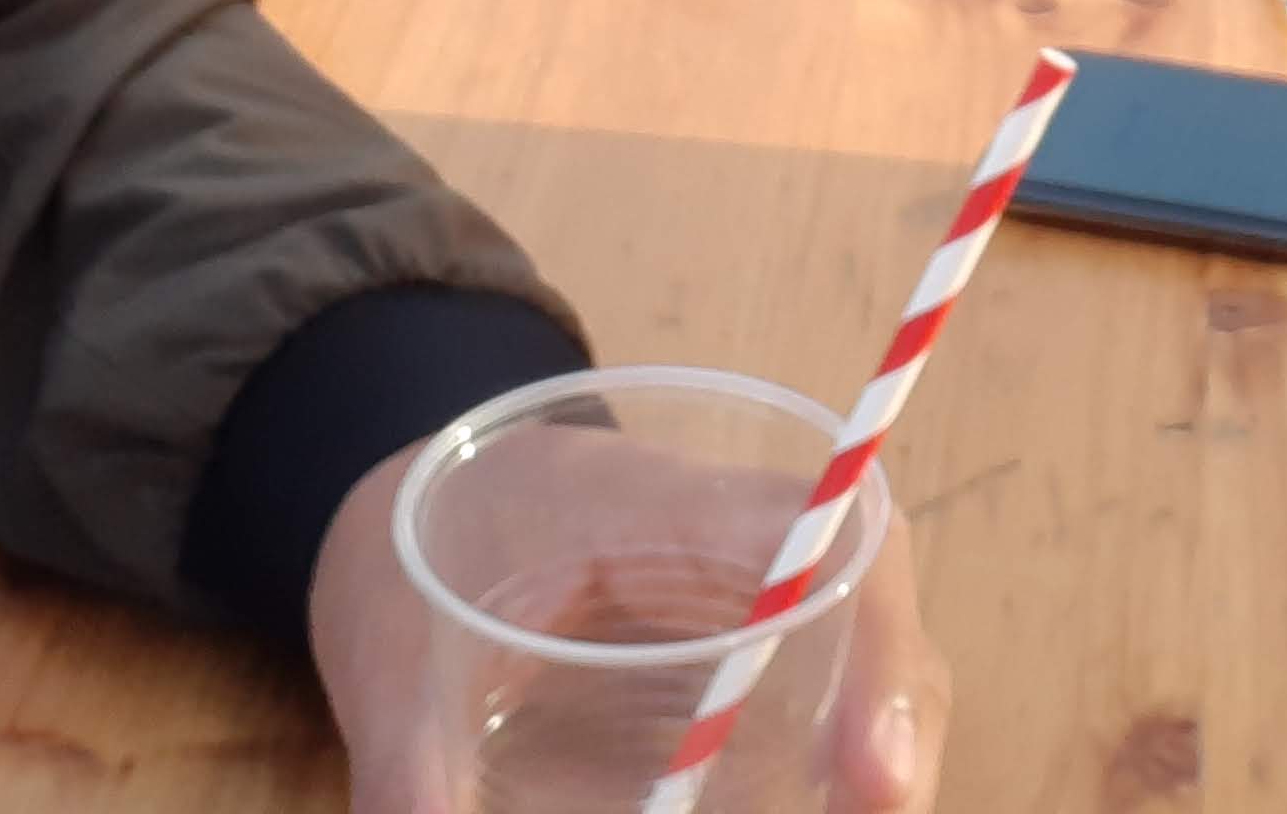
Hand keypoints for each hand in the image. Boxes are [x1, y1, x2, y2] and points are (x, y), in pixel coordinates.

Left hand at [315, 424, 950, 813]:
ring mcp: (746, 597)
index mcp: (659, 503)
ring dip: (867, 754)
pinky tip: (801, 804)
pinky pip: (815, 704)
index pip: (822, 537)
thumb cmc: (413, 549)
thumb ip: (408, 764)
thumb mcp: (392, 648)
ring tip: (850, 813)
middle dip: (894, 732)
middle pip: (872, 613)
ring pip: (859, 665)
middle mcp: (733, 541)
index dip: (876, 650)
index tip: (871, 777)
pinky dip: (822, 765)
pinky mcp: (736, 656)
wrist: (410, 504)